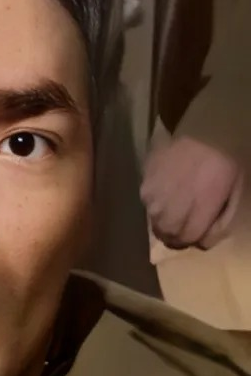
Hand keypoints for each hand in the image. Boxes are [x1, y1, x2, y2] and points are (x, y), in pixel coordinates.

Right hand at [140, 136, 243, 250]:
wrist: (204, 132)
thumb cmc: (224, 164)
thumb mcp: (233, 197)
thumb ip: (219, 224)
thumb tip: (202, 243)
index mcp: (196, 215)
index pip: (185, 241)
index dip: (191, 241)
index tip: (196, 234)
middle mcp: (169, 211)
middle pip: (166, 235)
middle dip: (175, 234)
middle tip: (184, 223)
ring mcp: (153, 198)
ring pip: (155, 221)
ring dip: (164, 219)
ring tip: (175, 204)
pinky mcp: (143, 184)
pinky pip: (148, 202)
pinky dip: (156, 202)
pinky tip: (167, 189)